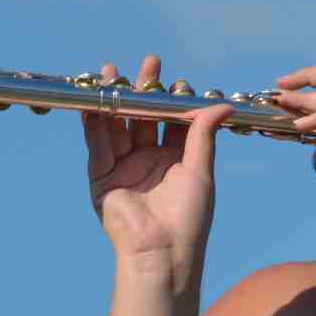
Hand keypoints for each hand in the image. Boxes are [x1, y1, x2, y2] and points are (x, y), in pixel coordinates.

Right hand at [84, 55, 233, 267]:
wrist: (162, 251)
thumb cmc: (189, 217)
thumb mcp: (200, 170)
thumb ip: (203, 135)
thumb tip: (221, 105)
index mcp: (176, 161)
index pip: (173, 121)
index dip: (173, 99)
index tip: (176, 80)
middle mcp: (149, 161)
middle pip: (144, 118)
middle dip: (143, 90)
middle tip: (148, 63)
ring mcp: (124, 168)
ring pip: (117, 126)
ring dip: (114, 99)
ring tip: (112, 71)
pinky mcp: (103, 178)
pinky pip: (97, 145)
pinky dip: (94, 122)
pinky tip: (95, 100)